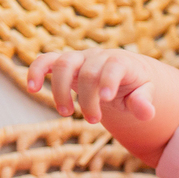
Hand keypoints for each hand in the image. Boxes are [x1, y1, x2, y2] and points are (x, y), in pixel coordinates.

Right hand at [26, 49, 157, 124]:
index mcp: (122, 62)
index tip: (105, 99)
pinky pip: (46, 61)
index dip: (108, 80)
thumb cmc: (136, 86)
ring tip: (66, 113)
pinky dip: (36, 70)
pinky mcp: (65, 64)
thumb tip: (146, 112)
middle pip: (88, 71)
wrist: (125, 73)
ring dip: (60, 89)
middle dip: (88, 98)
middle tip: (93, 121)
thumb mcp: (146, 94)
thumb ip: (144, 102)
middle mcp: (99, 56)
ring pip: (63, 64)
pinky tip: (33, 88)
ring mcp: (80, 59)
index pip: (113, 66)